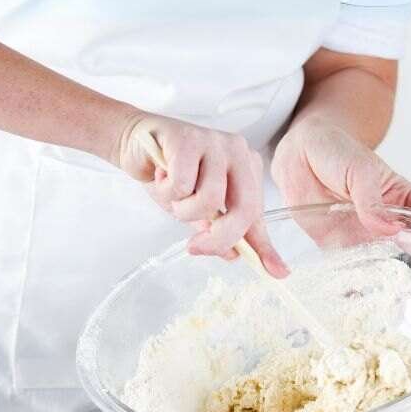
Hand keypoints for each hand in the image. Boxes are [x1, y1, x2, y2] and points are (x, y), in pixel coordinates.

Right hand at [113, 112, 287, 277]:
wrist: (136, 145)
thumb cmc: (171, 176)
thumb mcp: (200, 211)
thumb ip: (221, 232)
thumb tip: (236, 256)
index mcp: (247, 168)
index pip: (257, 213)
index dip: (261, 246)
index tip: (274, 272)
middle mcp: (237, 152)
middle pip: (243, 209)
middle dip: (219, 237)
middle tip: (194, 247)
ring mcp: (214, 142)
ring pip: (210, 200)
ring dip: (183, 210)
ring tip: (173, 195)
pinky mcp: (187, 139)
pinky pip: (182, 185)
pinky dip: (167, 191)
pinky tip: (161, 176)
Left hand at [271, 117, 410, 292]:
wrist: (298, 154)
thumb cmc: (337, 152)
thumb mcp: (359, 169)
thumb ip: (372, 199)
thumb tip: (389, 229)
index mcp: (400, 196)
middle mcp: (386, 220)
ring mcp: (363, 235)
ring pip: (387, 262)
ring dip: (400, 281)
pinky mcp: (337, 246)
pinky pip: (351, 269)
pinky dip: (359, 286)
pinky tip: (366, 304)